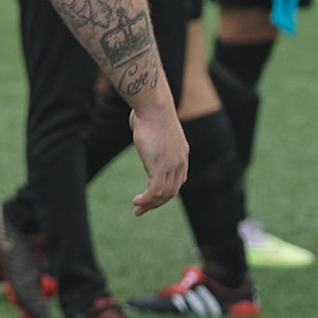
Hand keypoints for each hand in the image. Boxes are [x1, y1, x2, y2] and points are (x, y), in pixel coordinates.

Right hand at [127, 101, 186, 215]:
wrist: (153, 107)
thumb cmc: (149, 111)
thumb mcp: (153, 124)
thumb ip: (149, 130)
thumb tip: (138, 122)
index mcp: (181, 153)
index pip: (178, 181)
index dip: (166, 192)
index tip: (152, 198)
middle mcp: (180, 162)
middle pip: (172, 191)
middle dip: (157, 203)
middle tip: (142, 210)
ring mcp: (172, 166)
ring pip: (163, 194)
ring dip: (149, 204)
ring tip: (137, 209)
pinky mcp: (160, 168)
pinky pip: (154, 191)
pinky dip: (146, 200)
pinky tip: (136, 202)